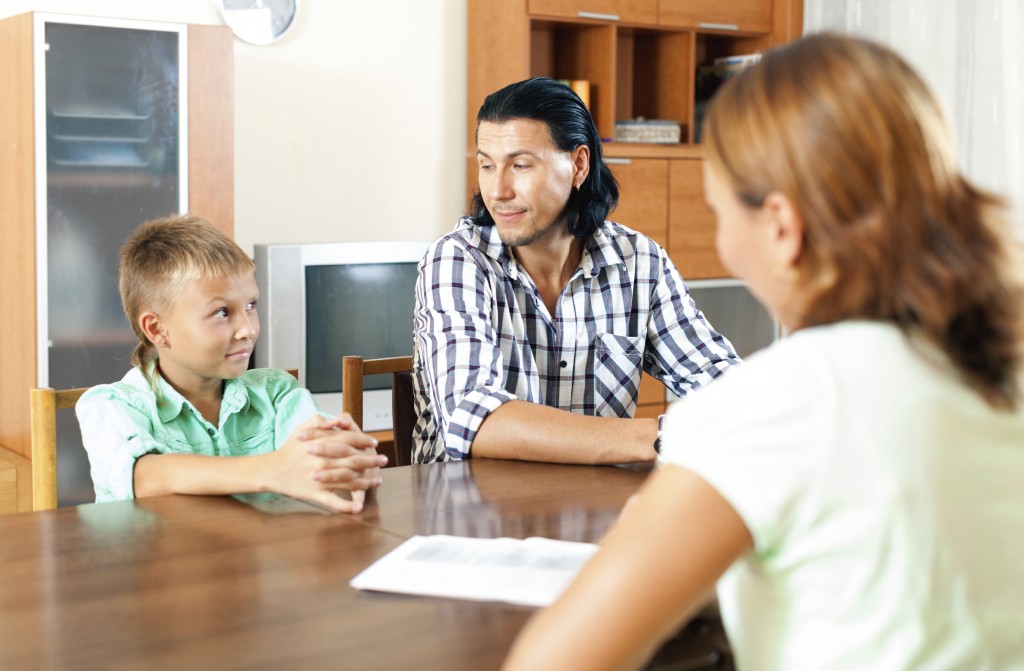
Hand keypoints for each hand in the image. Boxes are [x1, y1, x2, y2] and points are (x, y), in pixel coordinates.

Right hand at [266, 415, 386, 512]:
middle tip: (383, 461)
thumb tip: (338, 419)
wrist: (271, 469)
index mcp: (322, 444)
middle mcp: (324, 461)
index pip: (350, 440)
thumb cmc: (288, 448)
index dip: (364, 441)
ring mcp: (320, 479)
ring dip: (367, 481)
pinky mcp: (315, 494)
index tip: (374, 443)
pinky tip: (359, 507)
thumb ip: (320, 421)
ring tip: (378, 481)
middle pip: (354, 460)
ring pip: (349, 480)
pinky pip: (334, 501)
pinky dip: (347, 506)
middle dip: (372, 460)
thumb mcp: (302, 428)